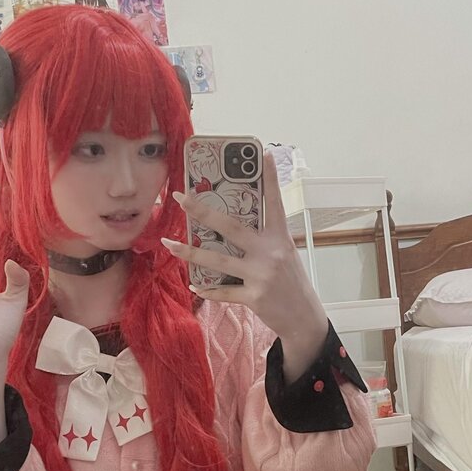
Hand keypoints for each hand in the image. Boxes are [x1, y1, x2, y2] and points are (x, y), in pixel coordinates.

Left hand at [162, 151, 327, 348]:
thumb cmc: (291, 282)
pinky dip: (206, 290)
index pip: (273, 202)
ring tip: (168, 244)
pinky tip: (193, 285)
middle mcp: (269, 252)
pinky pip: (223, 291)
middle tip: (181, 197)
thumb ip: (264, 239)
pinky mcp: (254, 297)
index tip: (264, 153)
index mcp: (279, 237)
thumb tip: (235, 225)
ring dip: (189, 252)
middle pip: (230, 227)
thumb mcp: (285, 254)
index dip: (269, 178)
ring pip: (217, 260)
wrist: (303, 317)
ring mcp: (260, 275)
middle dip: (202, 211)